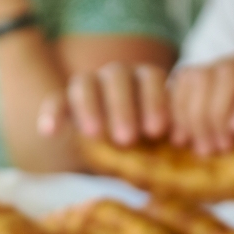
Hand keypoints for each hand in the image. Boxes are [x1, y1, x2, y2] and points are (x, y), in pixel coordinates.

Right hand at [38, 62, 170, 145]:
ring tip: (94, 135)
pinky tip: (49, 132)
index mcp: (145, 81)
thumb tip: (184, 146)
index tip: (157, 132)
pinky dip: (52, 114)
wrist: (111, 156)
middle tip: (127, 139)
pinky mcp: (64, 103)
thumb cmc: (145, 150)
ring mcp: (89, 86)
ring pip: (84, 83)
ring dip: (90, 107)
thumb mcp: (159, 146)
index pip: (151, 77)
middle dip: (123, 106)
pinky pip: (55, 101)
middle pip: (118, 77)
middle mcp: (117, 77)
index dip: (155, 101)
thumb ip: (169, 142)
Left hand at [169, 47, 233, 160]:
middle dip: (196, 117)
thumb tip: (181, 158)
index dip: (174, 112)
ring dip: (218, 113)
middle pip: (200, 77)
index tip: (177, 144)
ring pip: (227, 73)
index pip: (184, 82)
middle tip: (205, 151)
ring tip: (224, 145)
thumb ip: (213, 138)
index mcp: (220, 77)